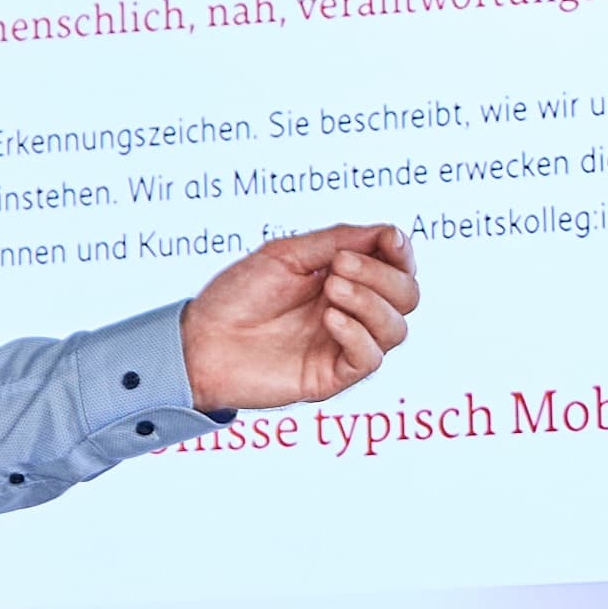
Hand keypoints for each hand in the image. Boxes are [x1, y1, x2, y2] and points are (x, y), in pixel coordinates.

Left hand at [182, 223, 417, 411]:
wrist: (200, 340)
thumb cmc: (236, 296)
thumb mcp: (288, 254)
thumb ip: (338, 241)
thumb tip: (389, 232)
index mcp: (344, 281)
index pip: (397, 268)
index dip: (402, 252)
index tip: (389, 239)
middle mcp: (351, 313)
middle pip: (407, 296)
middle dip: (383, 275)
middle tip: (338, 268)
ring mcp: (343, 346)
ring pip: (397, 328)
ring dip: (371, 301)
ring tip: (330, 290)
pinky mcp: (332, 376)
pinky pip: (370, 358)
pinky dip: (356, 332)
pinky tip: (328, 318)